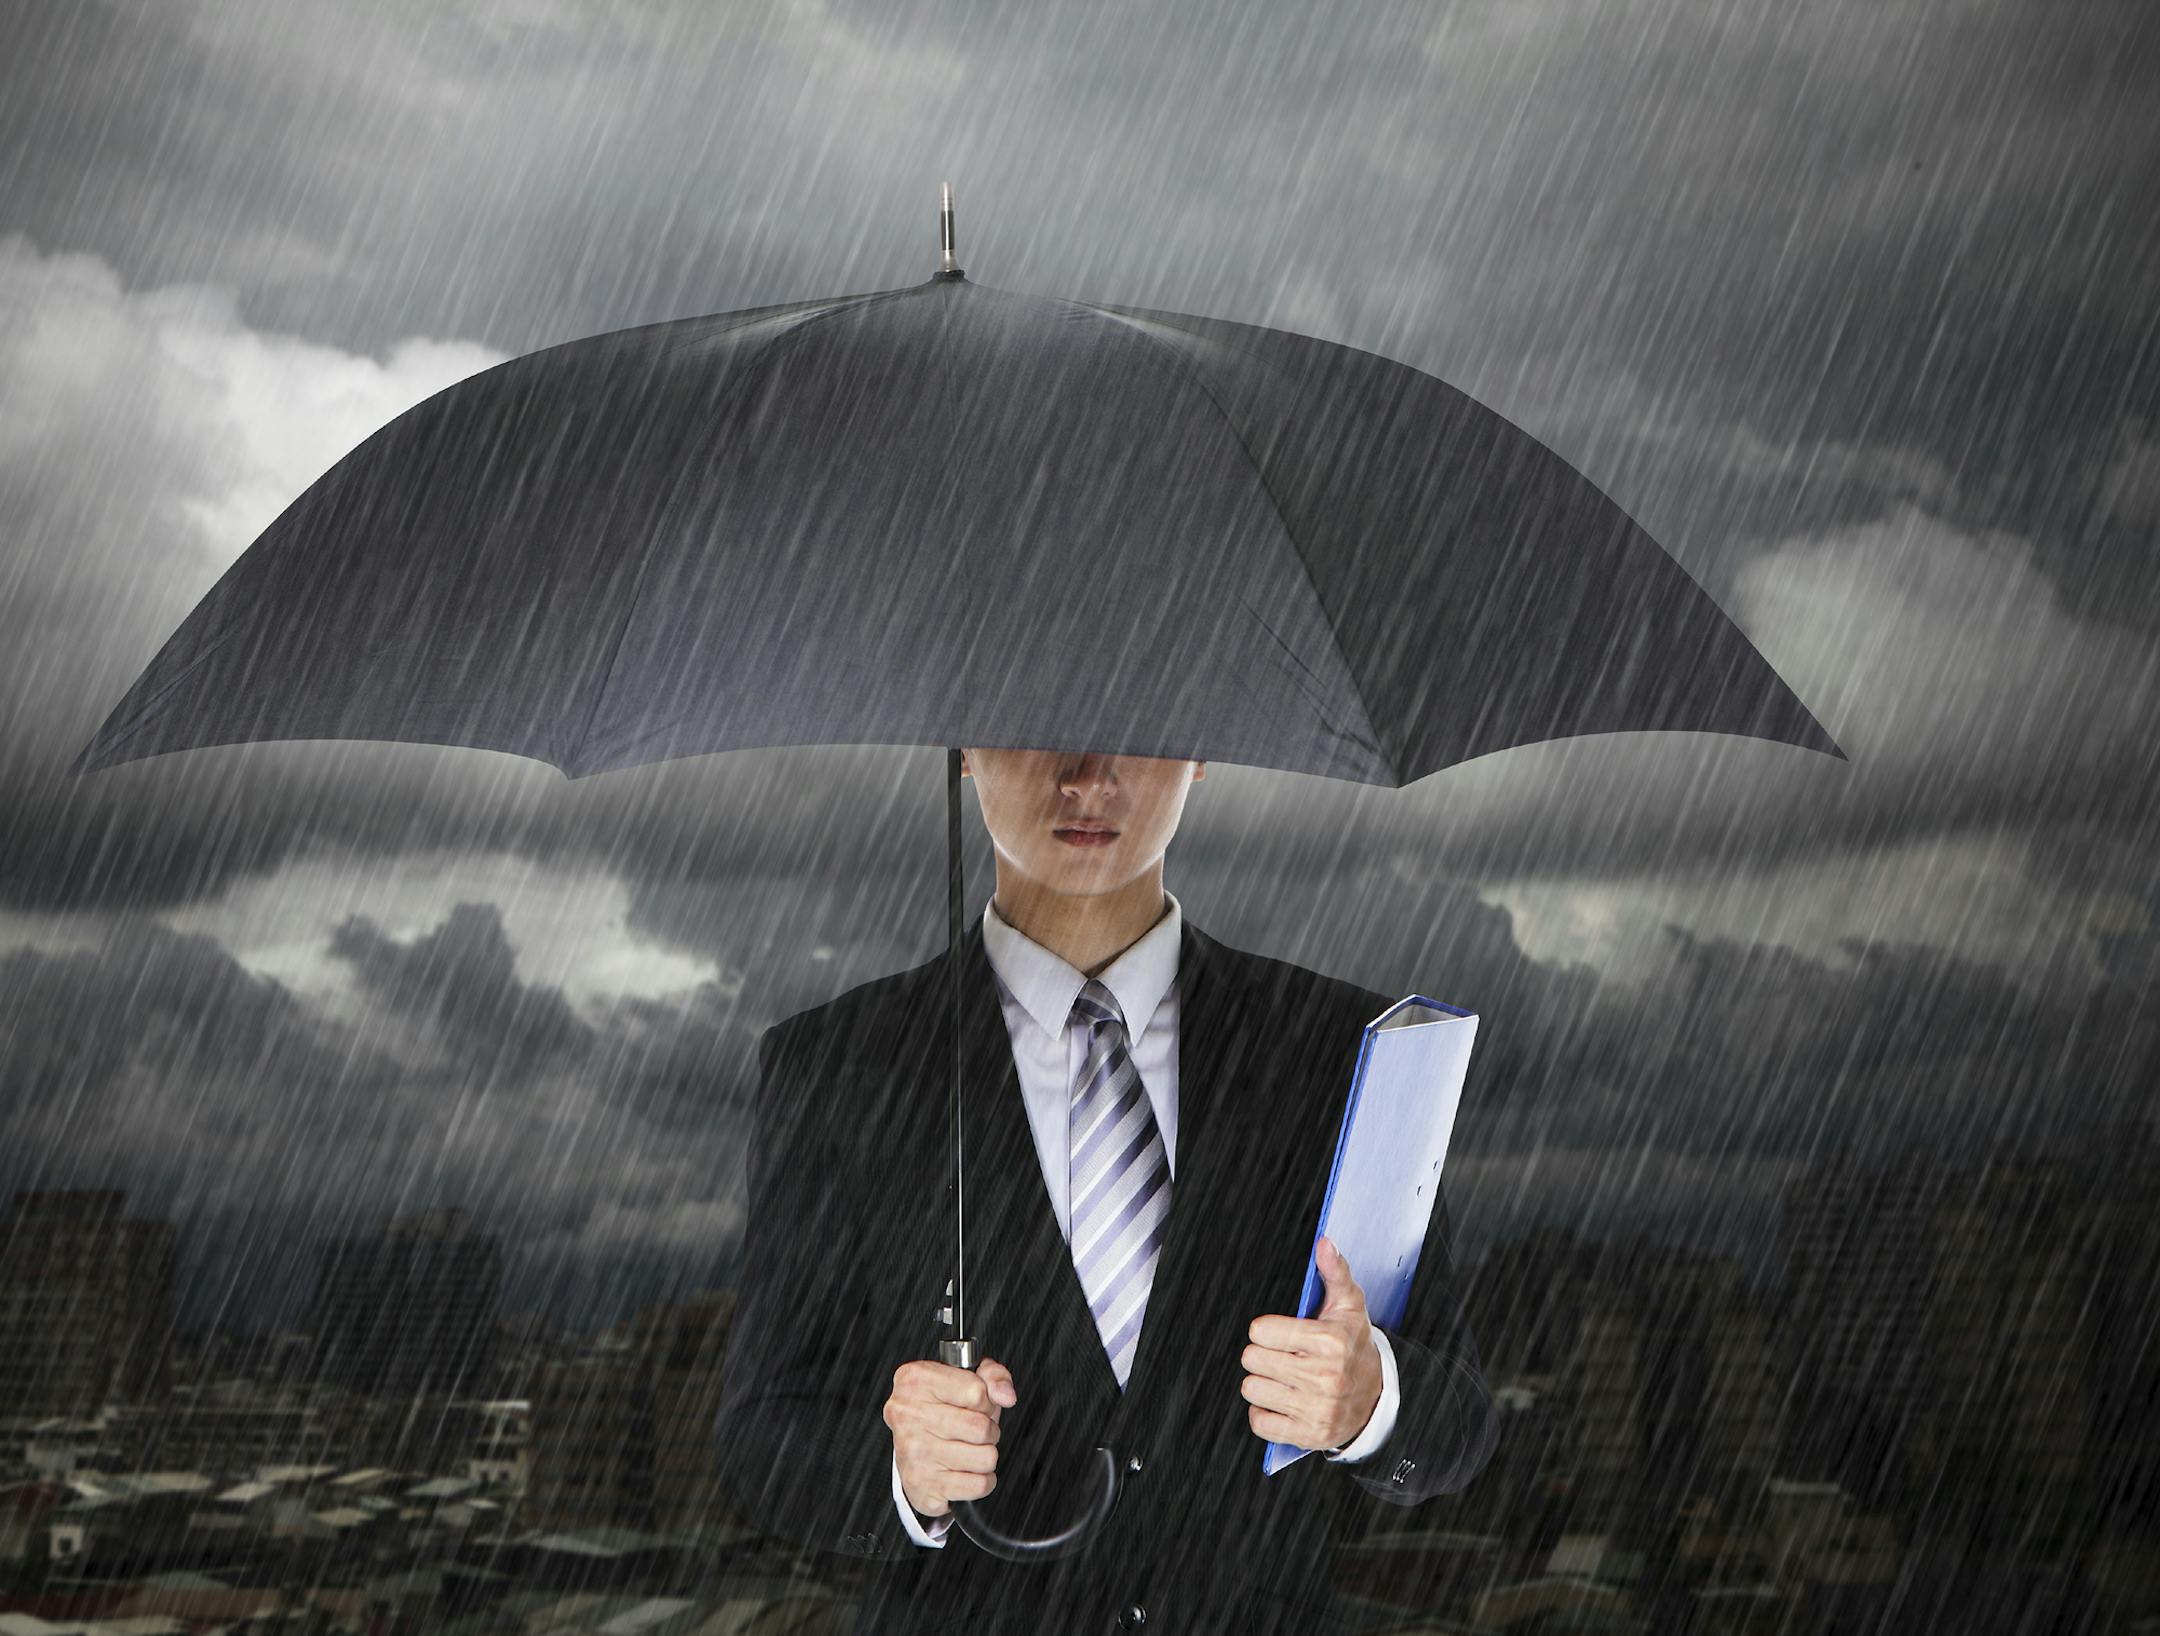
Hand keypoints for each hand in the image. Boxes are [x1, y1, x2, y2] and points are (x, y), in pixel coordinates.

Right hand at [884, 1356, 1017, 1518]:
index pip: (977, 1392)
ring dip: (985, 1454)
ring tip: (969, 1448)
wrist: (908, 1442)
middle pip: (981, 1428)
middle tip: (975, 1430)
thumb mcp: (966, 1377)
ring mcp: (913, 1453)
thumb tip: (1005, 1396)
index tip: (976, 1405)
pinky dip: (981, 1479)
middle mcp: (909, 1416)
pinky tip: (964, 1469)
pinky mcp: (921, 1486)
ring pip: (986, 1458)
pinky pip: (978, 1485)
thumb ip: (993, 1376)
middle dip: (989, 1430)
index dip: (986, 1401)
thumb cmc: (939, 1408)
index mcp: (917, 1381)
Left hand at [1242, 1235, 1383, 1450]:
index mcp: (1328, 1342)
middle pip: (1252, 1360)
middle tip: (1279, 1355)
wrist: (1378, 1396)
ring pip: (1252, 1389)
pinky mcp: (1309, 1433)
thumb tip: (1324, 1242)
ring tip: (1282, 1377)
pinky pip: (1260, 1422)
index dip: (1266, 1330)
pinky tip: (1282, 1401)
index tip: (1280, 1333)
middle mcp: (1323, 1377)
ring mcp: (1316, 1408)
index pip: (1261, 1331)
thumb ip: (1334, 1271)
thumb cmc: (1354, 1345)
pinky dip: (1265, 1413)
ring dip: (1261, 1383)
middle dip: (1261, 1354)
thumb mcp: (1349, 1305)